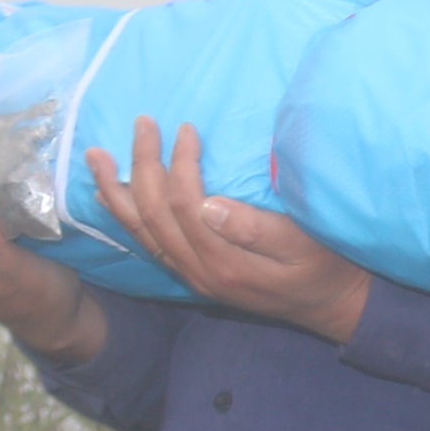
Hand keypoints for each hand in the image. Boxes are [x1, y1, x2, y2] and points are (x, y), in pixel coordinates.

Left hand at [83, 121, 374, 342]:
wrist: (333, 307)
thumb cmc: (327, 267)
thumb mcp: (303, 244)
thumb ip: (255, 228)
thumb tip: (208, 203)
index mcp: (225, 261)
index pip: (184, 205)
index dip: (179, 163)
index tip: (186, 129)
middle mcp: (199, 271)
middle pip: (154, 215)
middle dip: (142, 165)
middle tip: (141, 124)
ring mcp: (193, 276)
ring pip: (141, 233)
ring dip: (116, 192)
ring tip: (96, 157)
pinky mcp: (194, 275)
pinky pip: (148, 245)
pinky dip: (125, 218)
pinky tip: (110, 197)